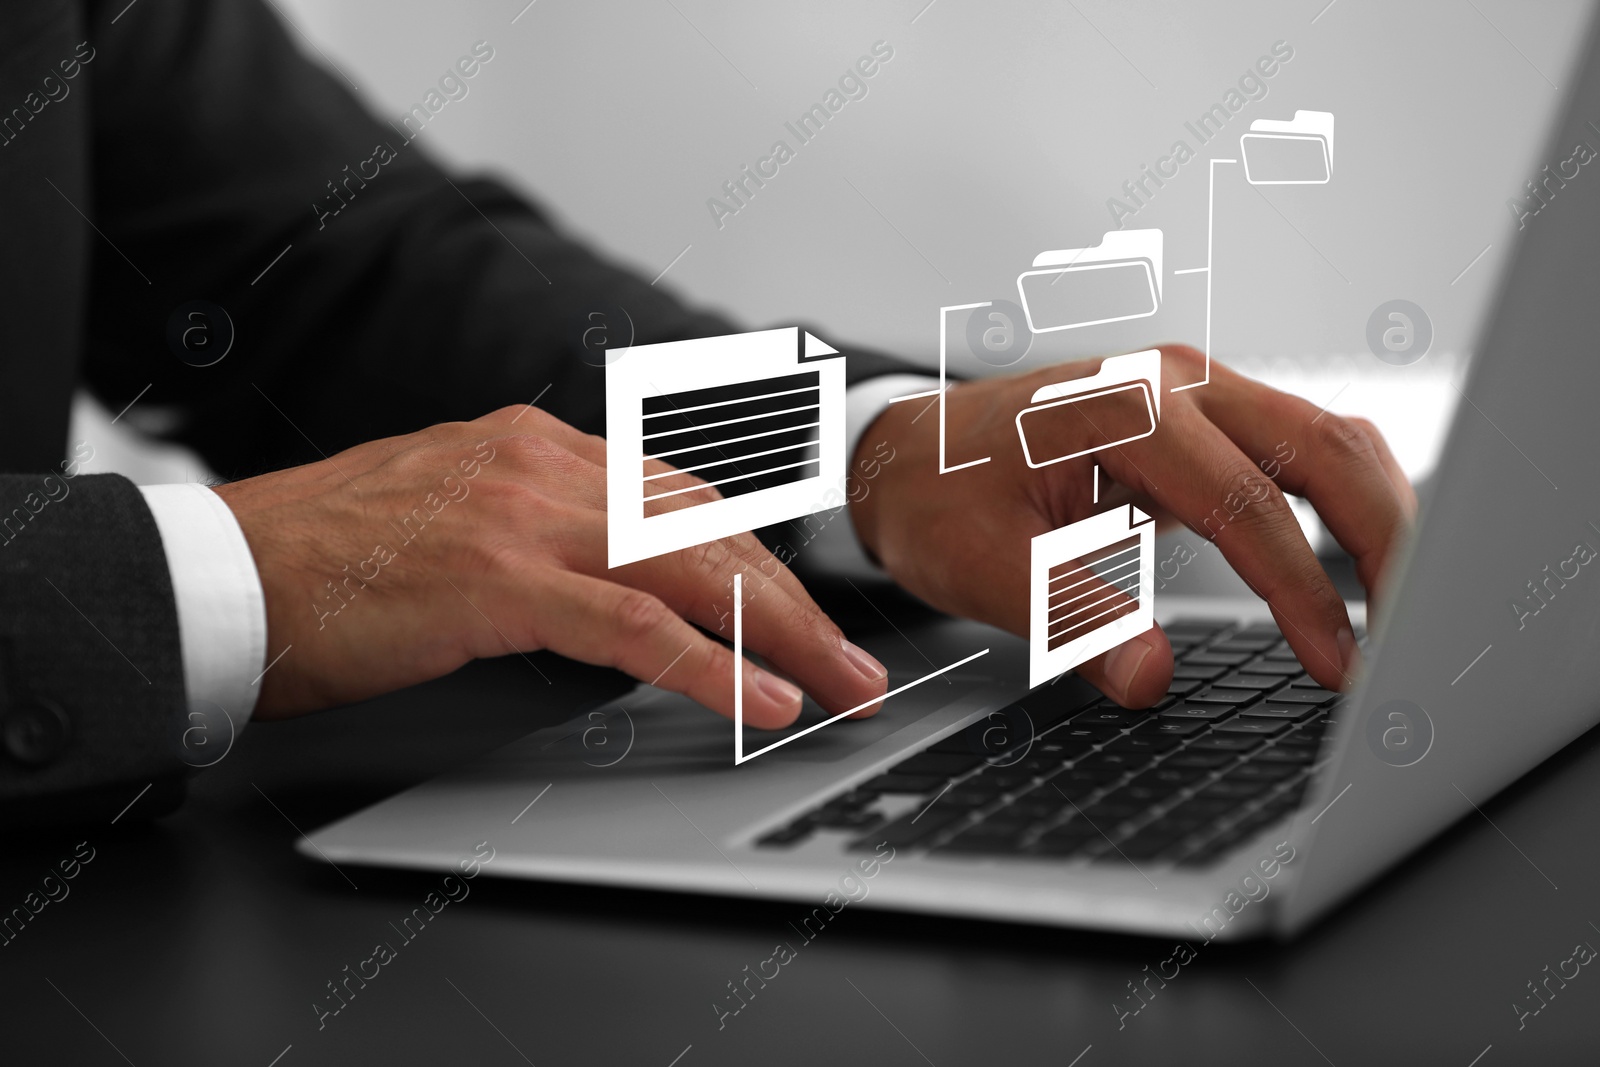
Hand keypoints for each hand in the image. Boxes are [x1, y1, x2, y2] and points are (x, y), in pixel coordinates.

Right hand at [213, 406, 888, 726]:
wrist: (227, 573)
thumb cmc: (331, 561)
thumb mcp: (458, 520)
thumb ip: (543, 532)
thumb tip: (619, 582)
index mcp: (537, 447)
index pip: (685, 497)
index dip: (761, 557)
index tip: (808, 608)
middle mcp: (543, 464)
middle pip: (710, 529)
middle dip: (796, 601)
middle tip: (857, 662)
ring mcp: (523, 515)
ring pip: (692, 567)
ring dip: (781, 635)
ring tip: (841, 689)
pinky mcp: (496, 578)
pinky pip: (632, 624)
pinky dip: (709, 666)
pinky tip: (761, 702)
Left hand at [848, 345, 1414, 706]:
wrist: (903, 454)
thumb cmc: (934, 497)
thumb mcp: (977, 565)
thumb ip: (1066, 617)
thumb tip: (1150, 678)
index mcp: (1119, 407)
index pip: (1245, 501)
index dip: (1300, 589)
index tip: (1337, 664)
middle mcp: (1173, 384)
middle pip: (1324, 445)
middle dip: (1385, 540)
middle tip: (1413, 638)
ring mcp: (1195, 395)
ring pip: (1328, 439)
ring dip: (1378, 517)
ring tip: (1405, 610)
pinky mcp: (1203, 422)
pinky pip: (1300, 452)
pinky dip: (1345, 506)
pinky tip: (1358, 568)